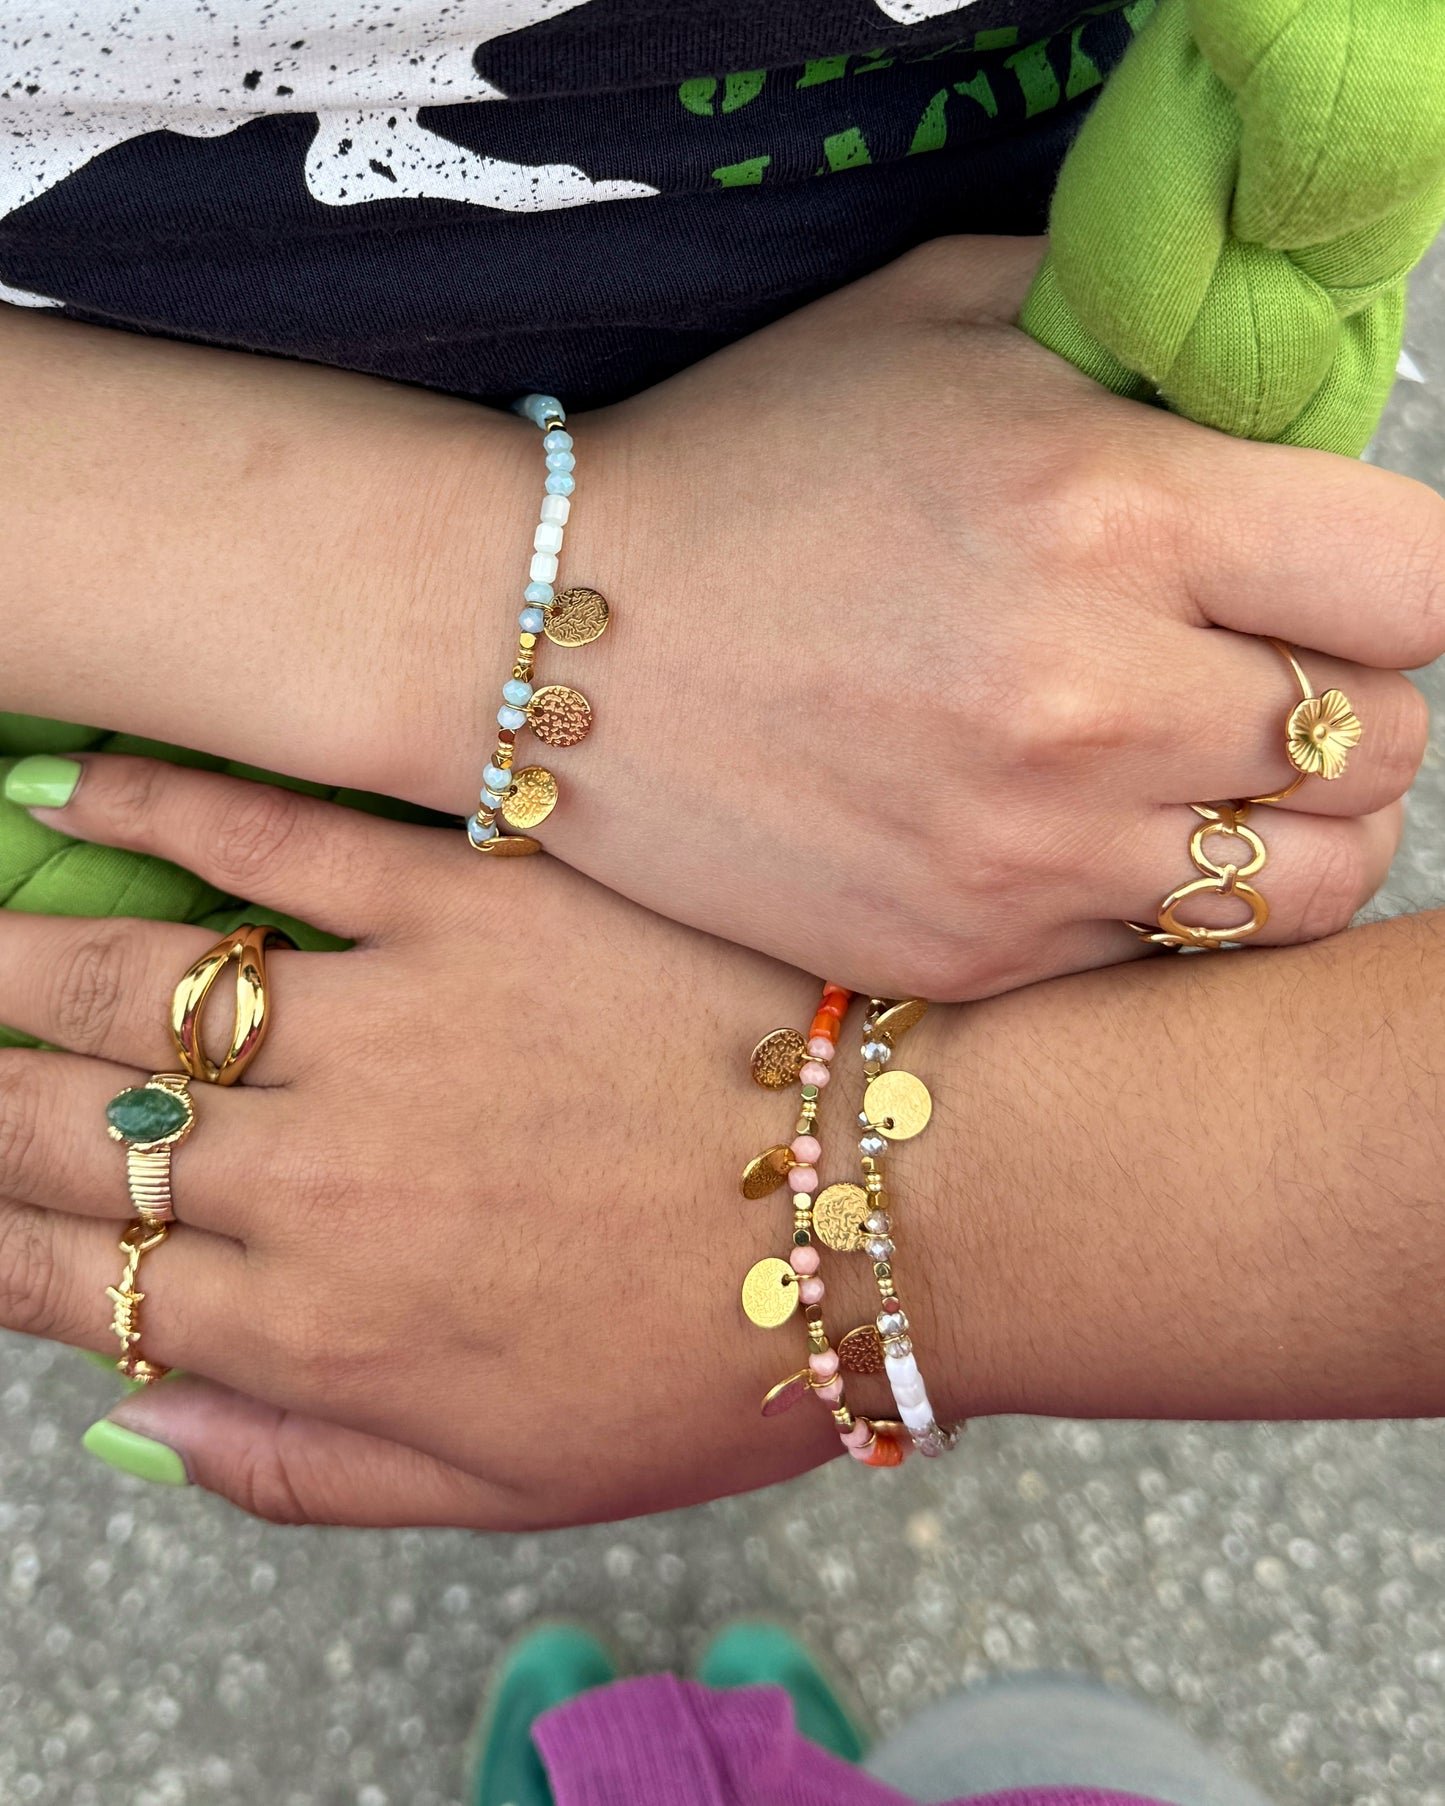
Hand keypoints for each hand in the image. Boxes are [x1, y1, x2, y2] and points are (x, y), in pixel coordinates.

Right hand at [0, 238, 1439, 999]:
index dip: (1393, 583)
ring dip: (1294, 828)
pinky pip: (1164, 954)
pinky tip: (1083, 837)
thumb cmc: (741, 470)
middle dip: (1358, 708)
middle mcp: (1093, 704)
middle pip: (1391, 751)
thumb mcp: (937, 326)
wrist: (548, 639)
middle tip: (1264, 680)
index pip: (1420, 586)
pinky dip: (1164, 903)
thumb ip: (1140, 352)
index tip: (1327, 581)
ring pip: (1311, 886)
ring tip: (1210, 780)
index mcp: (1111, 509)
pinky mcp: (970, 955)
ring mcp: (1031, 857)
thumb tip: (1269, 412)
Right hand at [3, 757, 1444, 1530]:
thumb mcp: (519, 1489)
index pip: (65, 1275)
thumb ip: (309, 1468)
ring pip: (125, 985)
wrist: (911, 1200)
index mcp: (318, 1332)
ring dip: (7, 958)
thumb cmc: (727, 1353)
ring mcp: (385, 1028)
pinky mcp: (469, 902)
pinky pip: (272, 843)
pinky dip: (162, 807)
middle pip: (59, 1126)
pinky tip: (83, 784)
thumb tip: (144, 1417)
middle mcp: (312, 1182)